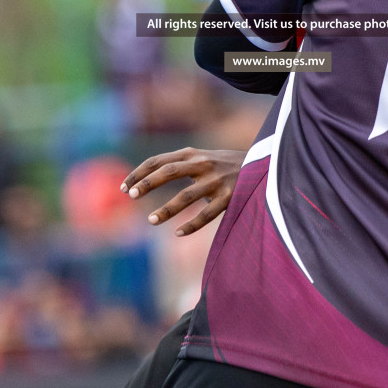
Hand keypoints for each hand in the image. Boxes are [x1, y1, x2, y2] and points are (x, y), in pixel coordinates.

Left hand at [121, 147, 243, 236]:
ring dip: (167, 209)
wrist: (263, 165)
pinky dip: (192, 225)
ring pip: (187, 196)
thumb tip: (148, 175)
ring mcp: (217, 181)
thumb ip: (181, 165)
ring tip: (151, 220)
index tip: (124, 186)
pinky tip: (178, 233)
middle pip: (169, 171)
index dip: (139, 172)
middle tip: (130, 196)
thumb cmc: (226, 165)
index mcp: (192, 155)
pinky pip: (208, 214)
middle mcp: (203, 164)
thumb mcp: (203, 158)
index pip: (158, 160)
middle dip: (147, 183)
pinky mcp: (230, 196)